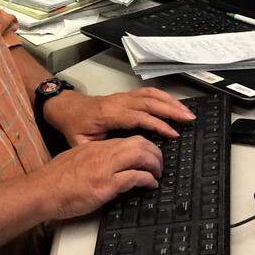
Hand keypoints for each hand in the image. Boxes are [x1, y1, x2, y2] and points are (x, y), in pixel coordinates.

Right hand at [37, 136, 162, 219]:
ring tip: (158, 174)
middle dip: (155, 153)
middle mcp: (103, 153)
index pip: (128, 140)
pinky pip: (135, 177)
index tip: (150, 155)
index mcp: (96, 147)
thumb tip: (108, 166)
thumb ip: (94, 159)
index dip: (145, 146)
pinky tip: (150, 184)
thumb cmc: (54, 180)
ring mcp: (105, 168)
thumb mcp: (77, 160)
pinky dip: (147, 180)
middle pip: (140, 144)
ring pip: (141, 156)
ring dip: (155, 165)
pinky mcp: (106, 185)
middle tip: (160, 165)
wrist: (42, 190)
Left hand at [43, 87, 194, 146]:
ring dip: (170, 102)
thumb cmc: (73, 126)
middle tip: (189, 120)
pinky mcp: (125, 96)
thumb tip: (117, 161)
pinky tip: (174, 104)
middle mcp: (118, 102)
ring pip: (151, 95)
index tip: (173, 134)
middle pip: (149, 102)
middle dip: (171, 110)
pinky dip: (163, 97)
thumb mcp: (80, 143)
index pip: (138, 117)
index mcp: (109, 114)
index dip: (157, 124)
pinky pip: (147, 93)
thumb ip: (98, 151)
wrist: (65, 108)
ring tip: (187, 112)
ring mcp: (122, 97)